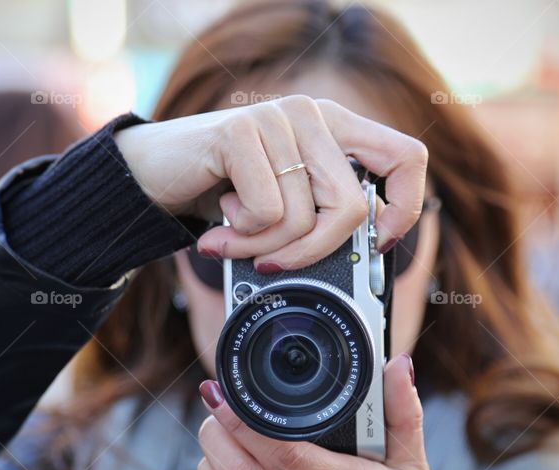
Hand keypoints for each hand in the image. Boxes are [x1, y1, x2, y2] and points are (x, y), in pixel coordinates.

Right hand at [113, 96, 426, 269]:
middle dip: (310, 254)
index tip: (377, 243)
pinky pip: (266, 212)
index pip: (408, 158)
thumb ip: (323, 217)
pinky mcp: (242, 132)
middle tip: (271, 266)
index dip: (404, 208)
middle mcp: (313, 115)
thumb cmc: (221, 194)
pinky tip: (217, 224)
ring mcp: (278, 118)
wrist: (150, 174)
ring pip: (303, 219)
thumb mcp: (283, 206)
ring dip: (260, 249)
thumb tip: (368, 258)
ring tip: (230, 240)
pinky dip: (239, 237)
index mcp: (335, 129)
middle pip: (351, 208)